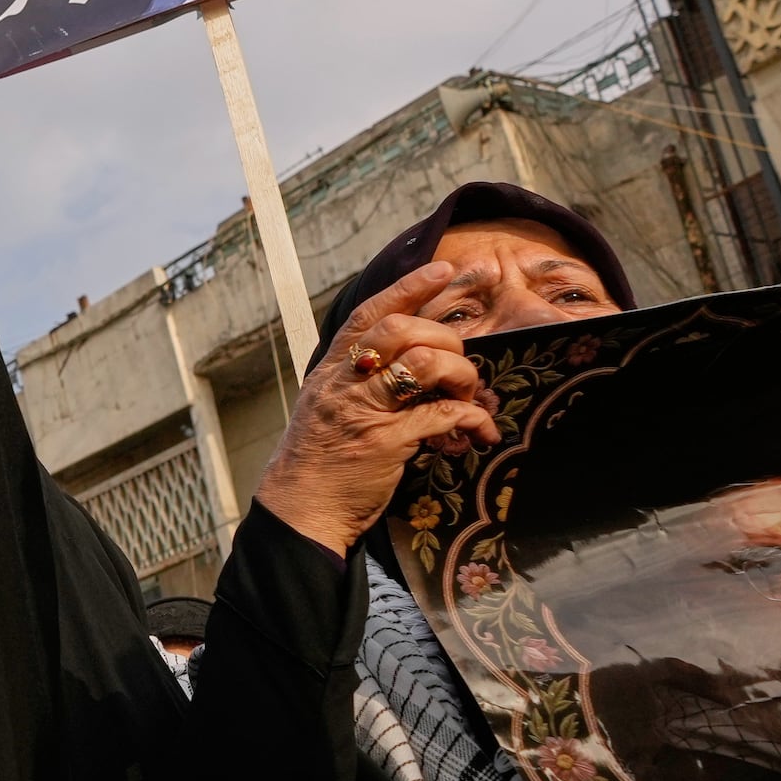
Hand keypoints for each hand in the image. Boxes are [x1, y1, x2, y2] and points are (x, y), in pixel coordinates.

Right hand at [249, 262, 505, 556]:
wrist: (300, 510)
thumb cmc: (318, 462)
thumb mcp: (329, 409)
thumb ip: (361, 382)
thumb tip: (411, 360)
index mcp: (330, 372)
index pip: (369, 315)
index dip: (408, 288)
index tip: (443, 270)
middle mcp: (344, 384)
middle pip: (402, 331)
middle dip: (445, 339)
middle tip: (459, 365)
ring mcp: (363, 411)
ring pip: (425, 364)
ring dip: (461, 375)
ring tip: (469, 396)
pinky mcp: (386, 442)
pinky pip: (442, 415)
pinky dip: (471, 419)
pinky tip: (480, 431)